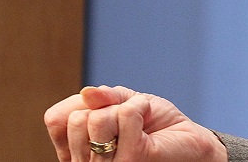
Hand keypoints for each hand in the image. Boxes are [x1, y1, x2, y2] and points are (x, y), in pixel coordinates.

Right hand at [44, 85, 227, 161]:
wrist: (192, 141)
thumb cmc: (157, 124)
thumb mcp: (126, 102)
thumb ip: (104, 97)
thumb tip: (87, 93)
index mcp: (78, 150)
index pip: (55, 119)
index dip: (83, 105)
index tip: (108, 111)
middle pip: (76, 119)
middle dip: (108, 108)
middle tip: (129, 122)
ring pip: (96, 118)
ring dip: (125, 109)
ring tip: (139, 125)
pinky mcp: (130, 160)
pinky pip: (124, 115)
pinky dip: (139, 107)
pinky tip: (147, 125)